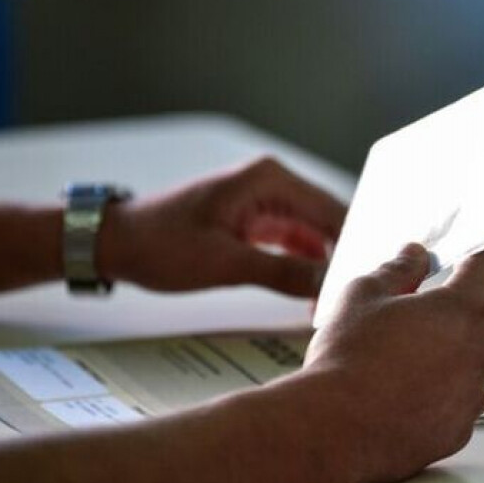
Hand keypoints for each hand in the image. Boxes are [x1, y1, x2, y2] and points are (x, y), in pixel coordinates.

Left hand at [97, 156, 345, 295]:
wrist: (116, 243)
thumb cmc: (159, 244)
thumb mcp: (225, 264)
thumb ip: (282, 273)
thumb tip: (328, 285)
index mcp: (269, 180)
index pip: (333, 211)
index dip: (354, 246)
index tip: (367, 279)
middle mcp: (272, 184)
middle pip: (328, 222)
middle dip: (342, 259)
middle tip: (356, 297)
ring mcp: (264, 203)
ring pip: (313, 236)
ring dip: (324, 267)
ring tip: (335, 302)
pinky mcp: (254, 223)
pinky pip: (292, 244)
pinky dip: (303, 267)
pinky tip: (313, 295)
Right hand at [298, 244, 483, 482]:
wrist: (334, 430)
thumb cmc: (349, 362)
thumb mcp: (365, 294)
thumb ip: (398, 269)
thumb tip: (414, 257)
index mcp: (462, 310)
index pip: (483, 267)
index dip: (472, 255)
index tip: (466, 254)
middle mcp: (480, 353)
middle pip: (475, 320)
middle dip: (446, 314)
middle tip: (404, 318)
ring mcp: (473, 396)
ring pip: (465, 364)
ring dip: (441, 357)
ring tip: (394, 364)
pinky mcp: (459, 430)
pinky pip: (455, 402)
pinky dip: (435, 395)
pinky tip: (399, 395)